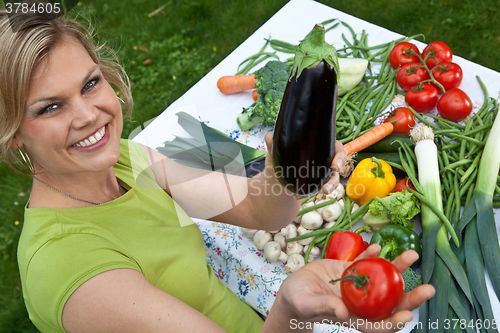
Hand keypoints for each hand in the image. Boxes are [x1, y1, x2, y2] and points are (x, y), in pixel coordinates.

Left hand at [263, 132, 347, 197]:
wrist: (276, 171)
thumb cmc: (281, 155)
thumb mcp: (277, 150)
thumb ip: (274, 143)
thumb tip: (269, 136)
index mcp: (321, 146)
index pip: (338, 149)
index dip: (340, 158)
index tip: (334, 167)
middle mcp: (325, 159)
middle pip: (337, 168)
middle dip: (333, 180)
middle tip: (325, 189)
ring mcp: (322, 172)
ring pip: (331, 181)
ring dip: (327, 189)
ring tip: (319, 194)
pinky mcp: (316, 183)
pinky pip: (317, 189)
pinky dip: (308, 193)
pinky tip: (296, 196)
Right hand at [273, 244, 434, 332]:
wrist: (294, 288)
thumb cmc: (299, 301)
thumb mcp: (308, 304)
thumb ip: (325, 307)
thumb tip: (343, 313)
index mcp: (352, 317)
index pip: (377, 324)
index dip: (393, 321)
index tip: (408, 316)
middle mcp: (359, 302)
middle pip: (388, 302)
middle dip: (409, 297)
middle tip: (429, 289)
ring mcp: (356, 285)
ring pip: (381, 278)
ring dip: (397, 268)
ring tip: (412, 254)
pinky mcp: (348, 270)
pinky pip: (363, 262)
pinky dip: (371, 255)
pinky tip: (378, 247)